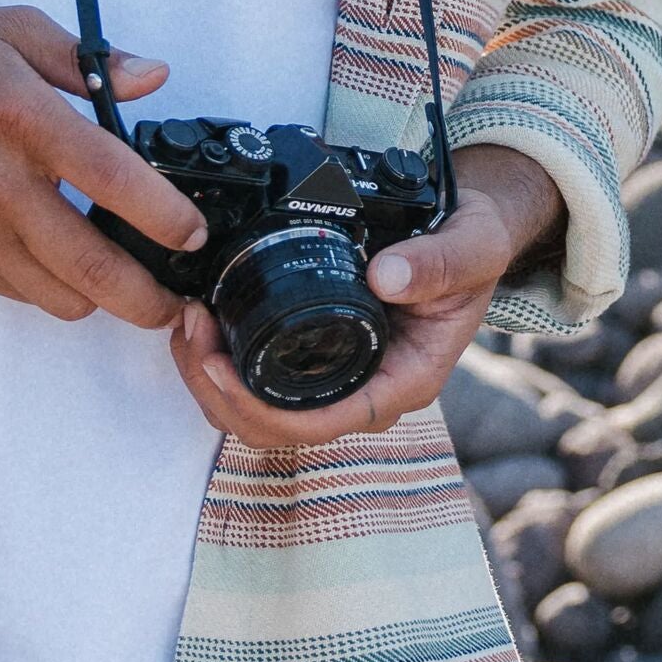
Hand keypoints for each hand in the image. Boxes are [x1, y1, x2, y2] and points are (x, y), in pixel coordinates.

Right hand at [0, 3, 201, 327]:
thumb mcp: (4, 30)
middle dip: (150, 299)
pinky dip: (49, 288)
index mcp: (20, 117)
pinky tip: (59, 262)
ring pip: (59, 297)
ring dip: (99, 298)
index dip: (168, 218)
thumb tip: (150, 76)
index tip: (194, 232)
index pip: (115, 182)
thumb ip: (85, 58)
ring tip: (121, 280)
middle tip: (176, 297)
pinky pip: (17, 293)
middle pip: (95, 270)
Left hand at [168, 145, 563, 451]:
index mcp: (403, 381)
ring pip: (256, 411)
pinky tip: (205, 315)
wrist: (467, 234)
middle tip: (191, 324)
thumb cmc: (472, 247)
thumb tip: (385, 277)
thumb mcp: (472, 246)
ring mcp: (338, 377)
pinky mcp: (317, 354)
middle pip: (272, 428)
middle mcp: (365, 390)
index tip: (216, 363)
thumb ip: (438, 263)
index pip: (321, 423)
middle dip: (218, 390)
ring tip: (189, 316)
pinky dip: (222, 356)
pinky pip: (260, 377)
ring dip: (209, 375)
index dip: (260, 407)